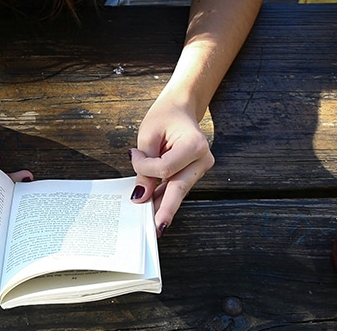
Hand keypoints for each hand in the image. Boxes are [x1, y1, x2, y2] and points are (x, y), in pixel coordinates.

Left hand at [128, 98, 214, 235]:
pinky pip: (178, 187)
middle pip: (179, 187)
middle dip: (165, 208)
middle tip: (156, 228)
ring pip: (178, 191)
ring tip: (149, 222)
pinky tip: (155, 208)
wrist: (181, 108)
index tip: (133, 155)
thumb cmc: (165, 116)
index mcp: (194, 145)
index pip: (166, 168)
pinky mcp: (195, 173)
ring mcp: (201, 167)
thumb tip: (142, 195)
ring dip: (162, 204)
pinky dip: (165, 196)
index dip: (145, 168)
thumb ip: (145, 165)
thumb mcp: (149, 136)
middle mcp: (203, 159)